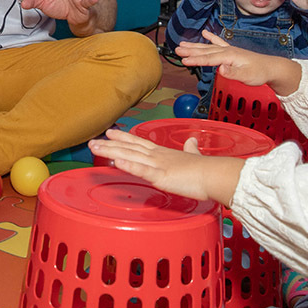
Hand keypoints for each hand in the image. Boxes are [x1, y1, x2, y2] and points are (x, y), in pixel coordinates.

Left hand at [87, 128, 242, 204]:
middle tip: (92, 141)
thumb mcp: (195, 157)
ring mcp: (158, 165)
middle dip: (110, 144)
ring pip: (130, 155)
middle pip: (129, 147)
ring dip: (112, 151)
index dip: (124, 136)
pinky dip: (128, 165)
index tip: (110, 131)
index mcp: (164, 153)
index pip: (139, 142)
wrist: (216, 175)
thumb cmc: (206, 170)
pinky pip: (142, 170)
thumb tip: (191, 141)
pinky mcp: (161, 176)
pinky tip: (116, 161)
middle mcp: (158, 156)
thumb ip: (191, 149)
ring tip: (96, 148)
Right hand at [176, 30, 290, 87]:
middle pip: (205, 50)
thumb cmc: (259, 72)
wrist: (271, 67)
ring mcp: (229, 50)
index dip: (195, 60)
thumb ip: (232, 73)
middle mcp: (228, 51)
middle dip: (190, 50)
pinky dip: (211, 37)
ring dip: (195, 45)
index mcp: (229, 56)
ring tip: (182, 44)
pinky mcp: (231, 51)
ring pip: (208, 47)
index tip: (183, 61)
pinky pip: (218, 42)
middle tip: (176, 49)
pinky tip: (205, 33)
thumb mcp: (246, 76)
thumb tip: (220, 69)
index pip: (209, 58)